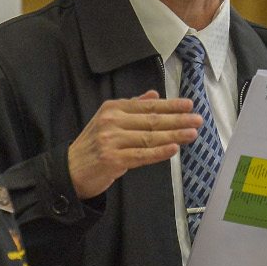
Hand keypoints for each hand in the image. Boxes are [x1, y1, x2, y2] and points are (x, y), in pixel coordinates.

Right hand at [68, 90, 201, 198]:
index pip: (147, 105)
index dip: (170, 105)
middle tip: (197, 119)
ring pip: (149, 137)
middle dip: (177, 119)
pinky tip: (174, 148)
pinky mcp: (113, 160)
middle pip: (151, 120)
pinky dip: (159, 152)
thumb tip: (154, 95)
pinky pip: (142, 155)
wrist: (70, 170)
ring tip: (192, 133)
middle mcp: (112, 121)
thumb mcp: (108, 120)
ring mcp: (112, 141)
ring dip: (174, 135)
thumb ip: (132, 107)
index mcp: (113, 108)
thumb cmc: (94, 145)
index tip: (188, 104)